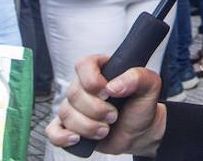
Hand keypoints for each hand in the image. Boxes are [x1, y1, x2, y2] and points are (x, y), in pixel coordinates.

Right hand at [46, 54, 165, 155]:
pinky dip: (62, 137)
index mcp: (101, 70)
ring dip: (88, 126)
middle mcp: (84, 87)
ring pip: (66, 114)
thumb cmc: (141, 106)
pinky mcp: (68, 127)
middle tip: (113, 116)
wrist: (139, 132)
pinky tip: (78, 138)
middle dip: (96, 110)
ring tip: (105, 129)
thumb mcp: (150, 86)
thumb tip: (113, 86)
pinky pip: (52, 131)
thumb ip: (138, 77)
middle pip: (74, 94)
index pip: (84, 64)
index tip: (107, 92)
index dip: (91, 79)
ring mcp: (74, 107)